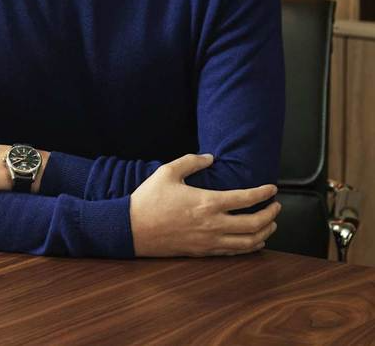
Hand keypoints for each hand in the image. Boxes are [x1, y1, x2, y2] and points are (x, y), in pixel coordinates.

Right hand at [129, 153, 280, 257]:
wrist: (133, 229)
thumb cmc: (149, 199)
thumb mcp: (168, 171)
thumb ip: (192, 161)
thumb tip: (211, 157)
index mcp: (207, 202)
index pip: (245, 199)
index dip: (263, 193)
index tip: (272, 188)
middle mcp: (213, 224)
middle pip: (254, 224)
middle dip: (271, 215)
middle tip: (277, 206)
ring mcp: (209, 241)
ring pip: (248, 243)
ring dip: (265, 233)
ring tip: (271, 224)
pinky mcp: (203, 252)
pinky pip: (234, 252)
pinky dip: (249, 247)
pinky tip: (254, 241)